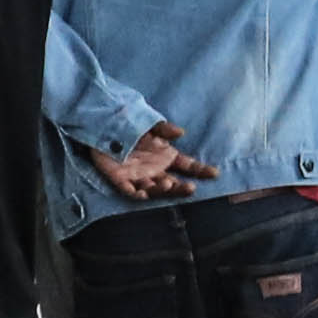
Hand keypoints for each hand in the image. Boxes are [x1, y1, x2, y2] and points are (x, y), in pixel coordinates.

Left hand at [84, 122, 219, 201]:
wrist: (103, 125)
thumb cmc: (129, 123)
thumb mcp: (149, 124)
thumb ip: (164, 129)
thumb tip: (180, 133)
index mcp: (165, 156)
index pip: (187, 166)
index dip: (201, 170)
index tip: (215, 173)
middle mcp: (154, 169)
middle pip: (172, 183)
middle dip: (181, 187)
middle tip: (191, 188)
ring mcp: (138, 176)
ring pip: (154, 189)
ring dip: (162, 189)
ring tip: (168, 183)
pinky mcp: (120, 179)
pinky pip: (130, 191)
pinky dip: (137, 193)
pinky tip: (144, 193)